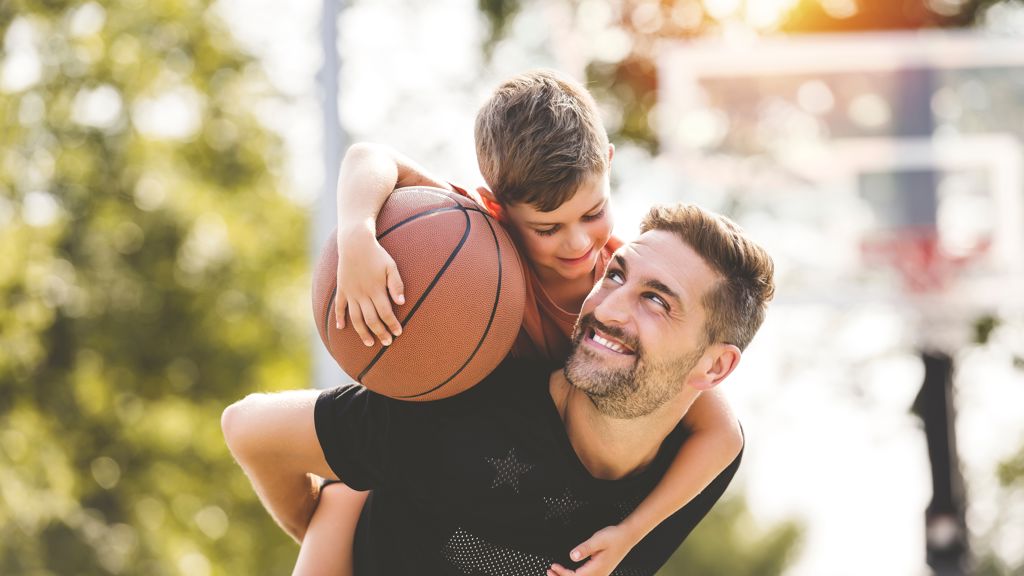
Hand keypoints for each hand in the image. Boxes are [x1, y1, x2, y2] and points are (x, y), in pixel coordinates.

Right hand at [335, 228, 404, 346]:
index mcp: (376, 289)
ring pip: (356, 318)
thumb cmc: (376, 254)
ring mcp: (351, 293)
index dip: (392, 324)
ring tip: (369, 343)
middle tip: (387, 343)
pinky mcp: (342, 289)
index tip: (398, 333)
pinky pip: (339, 306)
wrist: (355, 243)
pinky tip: (341, 328)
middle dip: (380, 333)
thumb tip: (402, 303)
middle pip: (371, 319)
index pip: (386, 313)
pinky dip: (339, 318)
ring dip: (362, 332)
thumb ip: (396, 284)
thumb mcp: (391, 266)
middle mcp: (363, 294)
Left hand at [548, 525, 632, 575]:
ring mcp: (601, 574)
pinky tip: (569, 572)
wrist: (627, 536)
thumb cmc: (614, 537)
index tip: (553, 566)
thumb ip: (584, 548)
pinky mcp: (601, 571)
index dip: (562, 574)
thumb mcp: (597, 540)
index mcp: (597, 569)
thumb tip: (572, 556)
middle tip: (549, 572)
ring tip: (556, 572)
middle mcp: (599, 574)